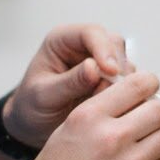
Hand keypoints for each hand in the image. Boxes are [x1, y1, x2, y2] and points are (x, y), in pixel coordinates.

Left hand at [3, 24, 129, 147]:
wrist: (34, 125)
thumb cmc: (31, 106)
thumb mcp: (44, 96)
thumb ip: (69, 82)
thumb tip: (94, 68)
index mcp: (62, 41)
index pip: (90, 33)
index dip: (104, 49)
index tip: (111, 71)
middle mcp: (83, 47)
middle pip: (113, 45)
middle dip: (117, 67)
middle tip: (110, 91)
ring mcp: (99, 63)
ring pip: (124, 62)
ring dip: (122, 82)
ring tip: (106, 102)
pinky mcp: (110, 79)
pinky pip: (128, 81)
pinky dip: (125, 93)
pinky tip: (114, 106)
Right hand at [7, 72, 159, 159]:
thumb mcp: (68, 127)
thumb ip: (102, 108)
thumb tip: (137, 89)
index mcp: (89, 117)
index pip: (140, 84)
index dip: (148, 85)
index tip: (146, 92)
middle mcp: (111, 138)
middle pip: (159, 111)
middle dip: (152, 114)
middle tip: (141, 123)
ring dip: (157, 138)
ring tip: (139, 145)